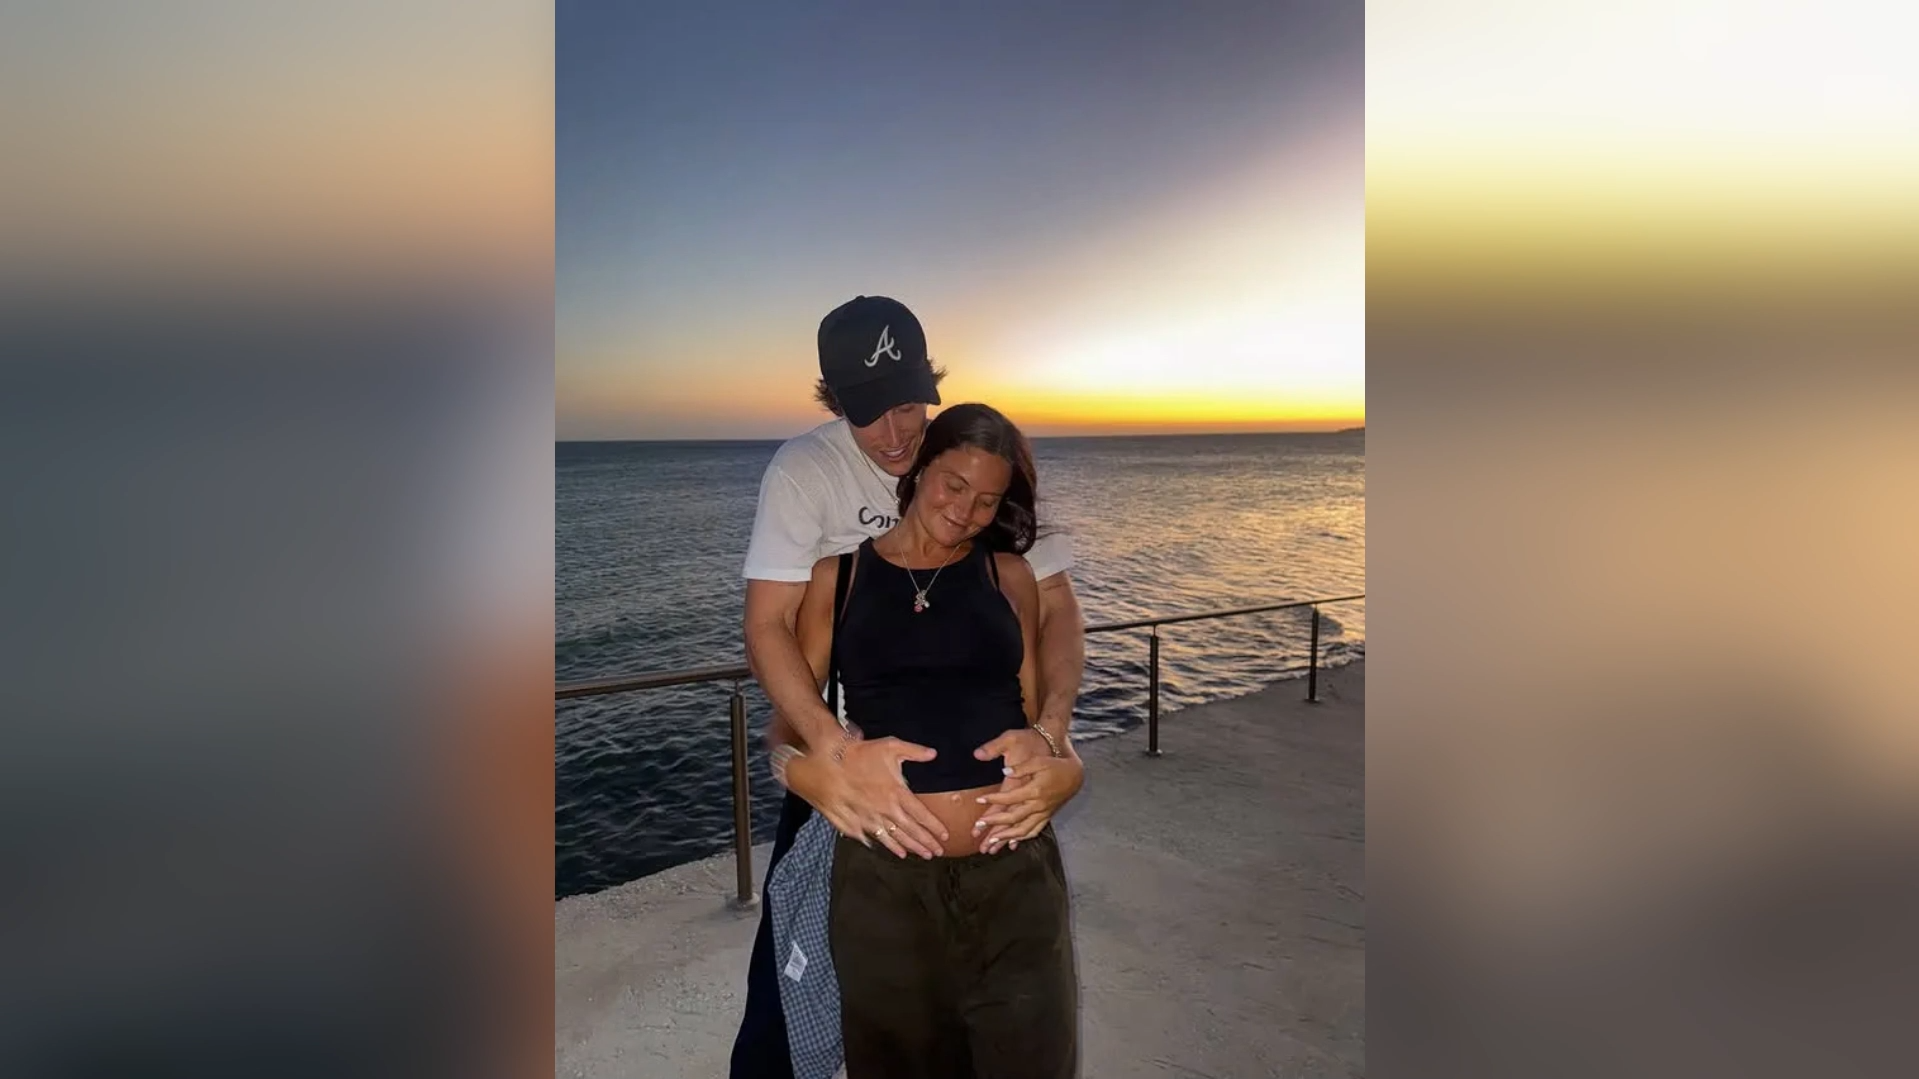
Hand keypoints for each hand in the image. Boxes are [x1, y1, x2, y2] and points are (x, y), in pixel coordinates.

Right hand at [785, 734, 947, 858]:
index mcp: (896, 792)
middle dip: (926, 842)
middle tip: (938, 852)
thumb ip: (914, 751)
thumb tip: (933, 754)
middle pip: (911, 830)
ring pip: (895, 837)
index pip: (921, 814)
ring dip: (911, 847)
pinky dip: (889, 846)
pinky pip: (876, 838)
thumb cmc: (858, 753)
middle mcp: (885, 809)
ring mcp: (870, 818)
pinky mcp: (856, 823)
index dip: (934, 826)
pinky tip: (898, 852)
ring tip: (924, 855)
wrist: (826, 763)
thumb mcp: (889, 746)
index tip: (945, 835)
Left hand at [970, 729, 1082, 851]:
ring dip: (1006, 837)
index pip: (1009, 798)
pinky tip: (1012, 843)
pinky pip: (1034, 831)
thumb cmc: (1056, 765)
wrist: (1075, 775)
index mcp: (1035, 791)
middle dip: (994, 823)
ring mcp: (1043, 813)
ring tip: (991, 842)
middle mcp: (1039, 805)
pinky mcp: (1047, 816)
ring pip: (1023, 830)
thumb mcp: (1038, 761)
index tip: (979, 800)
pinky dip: (1022, 838)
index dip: (993, 799)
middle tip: (978, 826)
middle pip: (1013, 818)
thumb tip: (1005, 771)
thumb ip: (1021, 767)